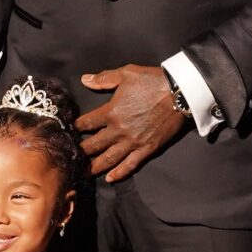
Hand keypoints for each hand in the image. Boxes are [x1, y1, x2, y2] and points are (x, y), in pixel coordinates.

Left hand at [78, 65, 187, 182]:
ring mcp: (133, 142)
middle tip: (72, 157)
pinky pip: (131, 165)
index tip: (71, 131)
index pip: (87, 123)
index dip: (76, 127)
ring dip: (95, 167)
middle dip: (81, 151)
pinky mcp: (147, 149)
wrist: (180, 93)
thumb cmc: (153, 81)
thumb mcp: (126, 73)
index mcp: (111, 112)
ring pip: (109, 159)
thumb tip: (84, 80)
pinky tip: (110, 178)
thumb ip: (104, 79)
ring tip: (84, 173)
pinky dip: (120, 173)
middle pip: (94, 145)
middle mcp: (119, 130)